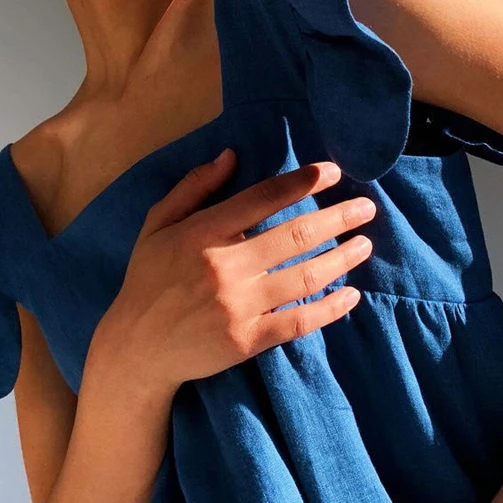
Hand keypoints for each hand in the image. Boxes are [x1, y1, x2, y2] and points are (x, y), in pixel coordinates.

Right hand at [95, 148, 376, 393]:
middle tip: (367, 208)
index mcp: (202, 232)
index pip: (262, 198)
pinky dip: (329, 309)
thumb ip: (193, 187)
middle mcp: (224, 266)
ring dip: (341, 258)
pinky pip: (298, 322)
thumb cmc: (148, 279)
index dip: (302, 182)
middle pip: (295, 236)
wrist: (136, 347)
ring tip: (365, 244)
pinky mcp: (247, 340)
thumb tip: (231, 155)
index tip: (333, 172)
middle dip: (337, 217)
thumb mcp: (157, 224)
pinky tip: (352, 295)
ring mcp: (238, 306)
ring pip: (304, 277)